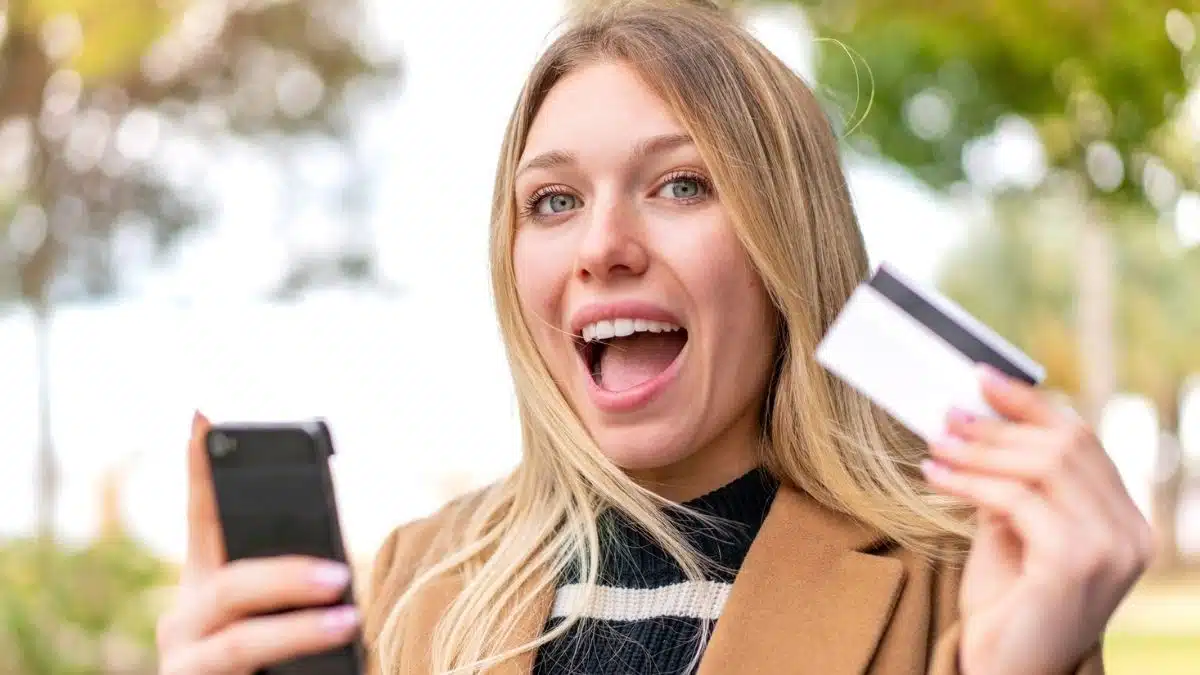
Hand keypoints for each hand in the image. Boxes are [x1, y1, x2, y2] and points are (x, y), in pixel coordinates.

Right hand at [156, 412, 361, 674]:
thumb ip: (289, 587)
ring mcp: (183, 661)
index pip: (203, 519)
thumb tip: (337, 569)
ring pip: (239, 641)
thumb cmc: (275, 664)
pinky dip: (292, 665)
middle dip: (288, 577)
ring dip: (298, 630)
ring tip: (348, 621)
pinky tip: (340, 660)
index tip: (202, 418)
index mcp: (208, 587)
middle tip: (342, 576)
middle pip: (231, 585)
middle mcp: (185, 619)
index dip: (201, 471)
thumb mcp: (281, 617)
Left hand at [922, 366, 1152, 674]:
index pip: (1083, 442)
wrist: (1006, 673)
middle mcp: (1130, 535)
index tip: (984, 377)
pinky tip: (936, 476)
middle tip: (947, 416)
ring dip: (979, 449)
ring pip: (1043, 465)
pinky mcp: (1074, 564)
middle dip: (998, 425)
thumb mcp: (1014, 534)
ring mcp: (1109, 550)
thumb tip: (977, 421)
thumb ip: (1012, 485)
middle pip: (1066, 446)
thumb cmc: (1007, 609)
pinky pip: (1017, 499)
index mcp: (1124, 523)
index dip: (1032, 403)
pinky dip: (970, 480)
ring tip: (935, 444)